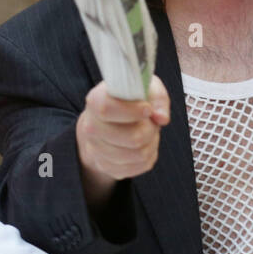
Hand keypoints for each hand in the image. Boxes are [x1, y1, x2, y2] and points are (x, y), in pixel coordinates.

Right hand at [76, 74, 169, 199]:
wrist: (109, 120)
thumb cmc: (129, 99)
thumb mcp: (144, 87)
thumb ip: (157, 97)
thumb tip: (161, 118)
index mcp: (95, 101)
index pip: (106, 109)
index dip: (132, 111)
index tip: (147, 109)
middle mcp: (91, 127)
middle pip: (132, 138)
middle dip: (150, 129)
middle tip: (150, 121)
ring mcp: (96, 150)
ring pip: (138, 154)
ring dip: (151, 142)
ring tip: (148, 131)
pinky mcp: (107, 166)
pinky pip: (139, 166)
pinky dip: (149, 155)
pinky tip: (145, 143)